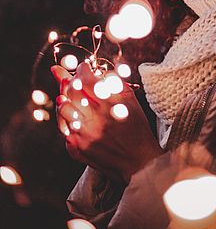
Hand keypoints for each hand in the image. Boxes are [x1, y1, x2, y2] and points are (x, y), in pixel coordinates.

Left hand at [51, 61, 161, 182]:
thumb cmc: (137, 129)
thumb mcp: (132, 101)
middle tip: (76, 80)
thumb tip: (100, 71)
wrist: (139, 161)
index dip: (82, 69)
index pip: (87, 79)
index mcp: (111, 103)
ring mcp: (85, 134)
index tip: (84, 67)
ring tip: (72, 98)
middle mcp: (96, 117)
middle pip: (72, 91)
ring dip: (66, 99)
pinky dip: (67, 120)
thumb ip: (116, 84)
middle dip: (71, 81)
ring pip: (63, 108)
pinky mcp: (79, 148)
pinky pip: (64, 128)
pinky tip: (75, 117)